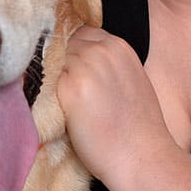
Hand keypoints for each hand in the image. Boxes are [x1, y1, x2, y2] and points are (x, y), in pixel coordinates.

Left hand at [57, 25, 172, 187]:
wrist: (140, 156)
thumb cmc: (139, 125)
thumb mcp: (131, 78)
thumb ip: (109, 63)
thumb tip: (83, 59)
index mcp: (118, 46)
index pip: (84, 34)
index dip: (78, 51)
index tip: (77, 69)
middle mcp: (100, 51)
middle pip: (67, 44)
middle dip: (66, 62)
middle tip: (72, 88)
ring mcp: (82, 67)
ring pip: (56, 61)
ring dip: (57, 77)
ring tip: (71, 102)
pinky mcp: (67, 88)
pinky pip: (49, 82)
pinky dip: (52, 93)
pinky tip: (65, 111)